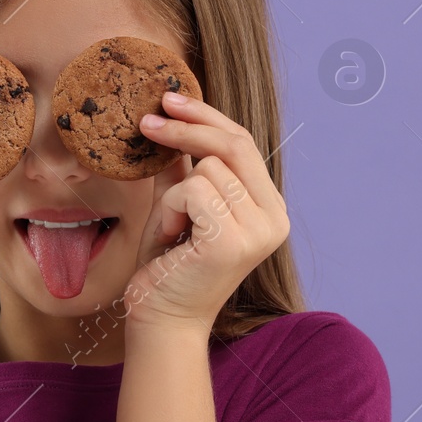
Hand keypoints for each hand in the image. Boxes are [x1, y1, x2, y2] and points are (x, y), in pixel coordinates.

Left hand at [122, 90, 289, 331]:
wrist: (162, 320)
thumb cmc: (169, 266)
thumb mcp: (178, 207)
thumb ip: (185, 169)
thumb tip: (173, 121)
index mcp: (269, 208)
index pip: (245, 143)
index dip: (207, 117)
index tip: (170, 100)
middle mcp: (274, 218)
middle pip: (235, 145)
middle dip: (187, 128)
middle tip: (146, 121)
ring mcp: (258, 231)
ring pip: (207, 170)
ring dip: (174, 194)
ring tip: (172, 229)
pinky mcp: (233, 242)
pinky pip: (193, 191)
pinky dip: (171, 209)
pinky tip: (173, 238)